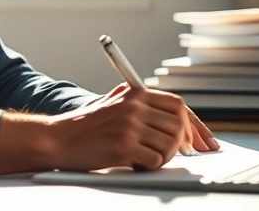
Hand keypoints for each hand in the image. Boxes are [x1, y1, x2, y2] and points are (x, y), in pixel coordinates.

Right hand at [80, 85, 219, 153]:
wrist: (58, 138)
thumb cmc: (86, 126)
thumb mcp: (113, 102)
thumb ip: (140, 104)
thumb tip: (176, 118)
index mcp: (134, 93)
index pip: (177, 104)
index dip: (193, 124)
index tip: (200, 140)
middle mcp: (134, 106)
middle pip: (178, 124)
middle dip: (182, 143)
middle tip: (176, 153)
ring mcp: (129, 125)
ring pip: (170, 144)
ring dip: (164, 156)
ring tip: (148, 157)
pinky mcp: (124, 146)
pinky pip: (155, 160)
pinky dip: (150, 165)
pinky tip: (136, 163)